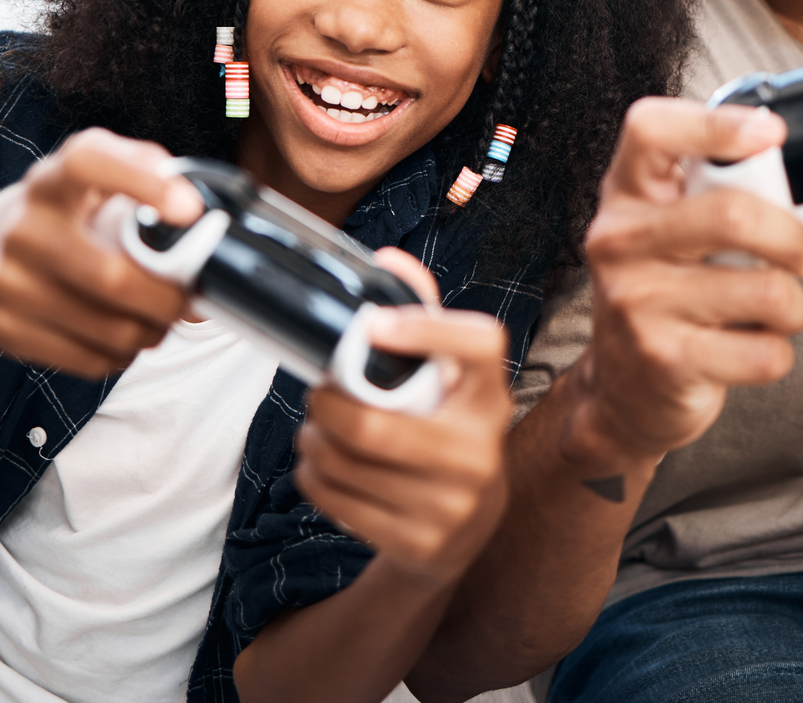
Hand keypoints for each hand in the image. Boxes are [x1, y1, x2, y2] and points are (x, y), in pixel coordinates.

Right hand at [0, 127, 206, 376]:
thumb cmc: (54, 215)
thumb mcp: (89, 182)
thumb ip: (150, 186)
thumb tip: (208, 244)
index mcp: (51, 180)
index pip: (89, 162)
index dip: (142, 180)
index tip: (189, 208)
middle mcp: (23, 227)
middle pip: (113, 278)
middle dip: (168, 299)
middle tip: (186, 299)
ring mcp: (7, 281)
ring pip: (108, 329)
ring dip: (151, 332)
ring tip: (157, 321)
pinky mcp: (3, 327)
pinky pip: (86, 359)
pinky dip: (120, 356)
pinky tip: (122, 339)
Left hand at [293, 249, 511, 586]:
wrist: (465, 531)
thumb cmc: (444, 431)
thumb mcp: (445, 379)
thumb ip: (422, 314)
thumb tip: (387, 258)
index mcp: (490, 396)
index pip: (479, 345)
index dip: (425, 328)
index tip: (372, 324)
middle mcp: (481, 451)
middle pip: (373, 424)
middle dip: (326, 404)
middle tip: (319, 395)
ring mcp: (454, 505)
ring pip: (346, 462)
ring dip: (313, 440)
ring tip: (316, 430)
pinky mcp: (422, 544)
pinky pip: (338, 500)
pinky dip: (314, 476)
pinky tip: (322, 466)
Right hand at [571, 97, 802, 467]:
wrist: (622, 389)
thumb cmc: (661, 296)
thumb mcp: (667, 232)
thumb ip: (709, 195)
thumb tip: (786, 177)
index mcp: (627, 196)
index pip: (651, 130)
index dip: (715, 123)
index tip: (770, 133)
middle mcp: (620, 242)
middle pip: (732, 213)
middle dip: (791, 238)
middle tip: (799, 254)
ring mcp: (637, 302)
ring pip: (766, 290)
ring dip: (792, 306)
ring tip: (768, 309)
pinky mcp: (665, 359)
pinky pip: (765, 351)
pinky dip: (776, 352)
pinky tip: (747, 347)